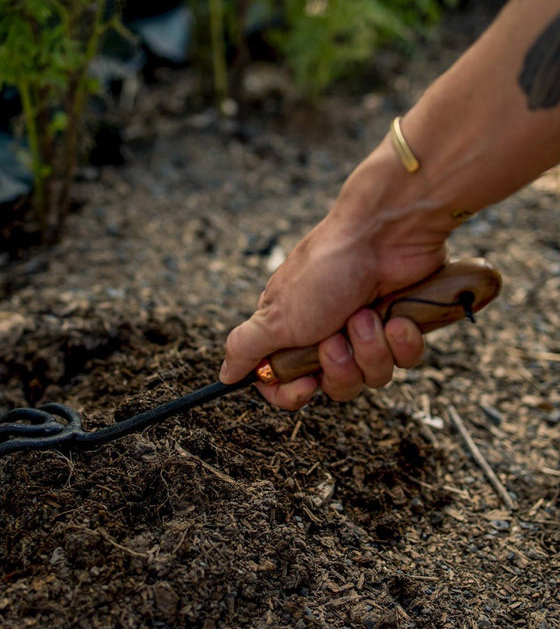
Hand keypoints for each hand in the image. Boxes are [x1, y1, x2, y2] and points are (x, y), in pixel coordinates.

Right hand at [220, 209, 446, 409]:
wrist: (385, 235)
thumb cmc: (325, 270)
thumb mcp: (275, 315)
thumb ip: (245, 348)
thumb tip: (224, 373)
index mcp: (291, 332)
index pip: (285, 384)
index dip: (295, 393)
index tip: (305, 384)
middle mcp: (327, 333)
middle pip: (334, 387)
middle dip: (338, 367)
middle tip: (336, 337)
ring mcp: (366, 331)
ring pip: (372, 376)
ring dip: (369, 348)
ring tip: (366, 315)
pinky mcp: (400, 325)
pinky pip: (404, 359)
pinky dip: (400, 340)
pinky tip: (396, 317)